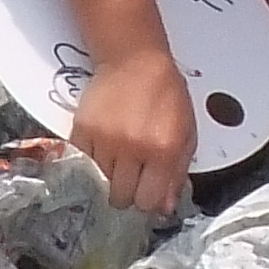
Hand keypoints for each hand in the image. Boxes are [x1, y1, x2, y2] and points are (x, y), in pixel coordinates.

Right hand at [68, 42, 197, 223]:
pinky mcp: (82, 131)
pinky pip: (83, 165)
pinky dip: (93, 163)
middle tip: (133, 176)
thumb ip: (177, 173)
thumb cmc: (165, 94)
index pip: (149, 202)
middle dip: (128, 192)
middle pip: (121, 198)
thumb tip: (164, 208)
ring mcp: (104, 140)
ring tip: (119, 157)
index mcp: (163, 149)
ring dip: (110, 176)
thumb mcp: (186, 134)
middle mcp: (133, 148)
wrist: (135, 60)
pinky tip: (105, 149)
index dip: (148, 201)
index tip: (147, 192)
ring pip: (100, 184)